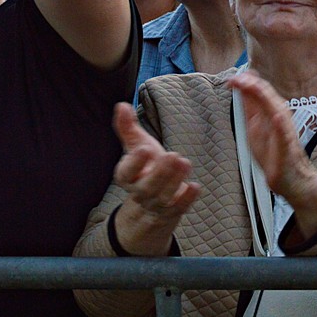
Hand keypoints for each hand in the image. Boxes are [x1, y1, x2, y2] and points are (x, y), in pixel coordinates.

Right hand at [110, 103, 198, 254]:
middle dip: (160, 173)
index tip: (144, 149)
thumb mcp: (137, 145)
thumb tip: (121, 105)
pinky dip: (187, 199)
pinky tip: (195, 187)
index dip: (134, 163)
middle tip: (173, 155)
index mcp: (127, 176)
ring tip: (185, 162)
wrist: (153, 198)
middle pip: (147, 187)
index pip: (126, 173)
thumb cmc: (146, 165)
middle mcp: (140, 192)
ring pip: (163, 197)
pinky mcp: (173, 210)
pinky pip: (179, 208)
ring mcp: (156, 204)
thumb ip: (127, 128)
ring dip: (175, 181)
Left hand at [228, 70, 316, 212]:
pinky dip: (281, 125)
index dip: (245, 82)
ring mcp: (284, 130)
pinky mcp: (287, 147)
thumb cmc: (272, 152)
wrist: (289, 177)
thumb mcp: (254, 125)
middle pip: (267, 94)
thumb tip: (241, 86)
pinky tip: (277, 117)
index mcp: (269, 111)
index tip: (230, 79)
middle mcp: (279, 116)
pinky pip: (285, 134)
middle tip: (237, 79)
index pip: (259, 90)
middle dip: (252, 84)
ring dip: (264, 96)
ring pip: (276, 108)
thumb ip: (249, 106)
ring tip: (251, 85)